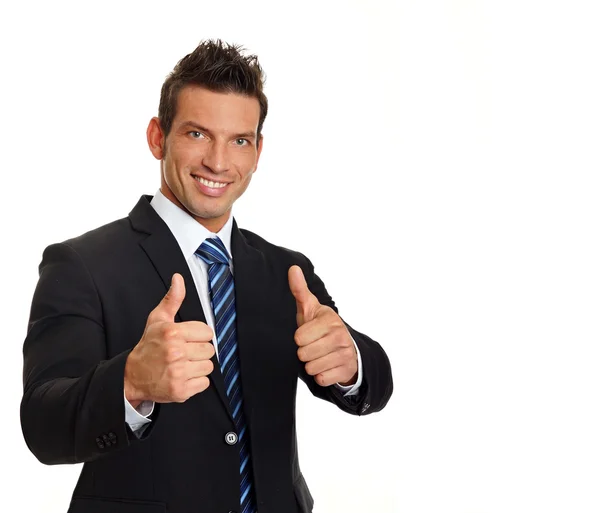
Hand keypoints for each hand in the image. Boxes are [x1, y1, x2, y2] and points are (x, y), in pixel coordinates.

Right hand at [124, 273, 214, 405]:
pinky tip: (182, 377)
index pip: (207, 332)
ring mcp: (178, 373)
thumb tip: (178, 278)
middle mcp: (175, 352)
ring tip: (182, 365)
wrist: (131, 376)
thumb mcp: (157, 319)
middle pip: (209, 350)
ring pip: (208, 366)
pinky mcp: (180, 390)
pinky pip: (204, 383)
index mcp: (172, 333)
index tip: (187, 339)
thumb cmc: (148, 346)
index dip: (198, 335)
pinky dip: (196, 382)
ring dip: (198, 366)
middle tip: (183, 353)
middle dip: (198, 351)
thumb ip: (172, 299)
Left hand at [288, 265, 357, 386]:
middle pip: (304, 354)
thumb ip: (300, 290)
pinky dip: (321, 375)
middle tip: (312, 346)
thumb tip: (292, 269)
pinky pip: (321, 379)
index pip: (299, 337)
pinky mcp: (346, 371)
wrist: (346, 347)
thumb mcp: (310, 308)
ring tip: (318, 355)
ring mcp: (345, 354)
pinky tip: (326, 366)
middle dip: (304, 353)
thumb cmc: (322, 327)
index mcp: (330, 320)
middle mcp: (340, 336)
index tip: (307, 334)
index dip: (299, 338)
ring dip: (312, 364)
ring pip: (312, 368)